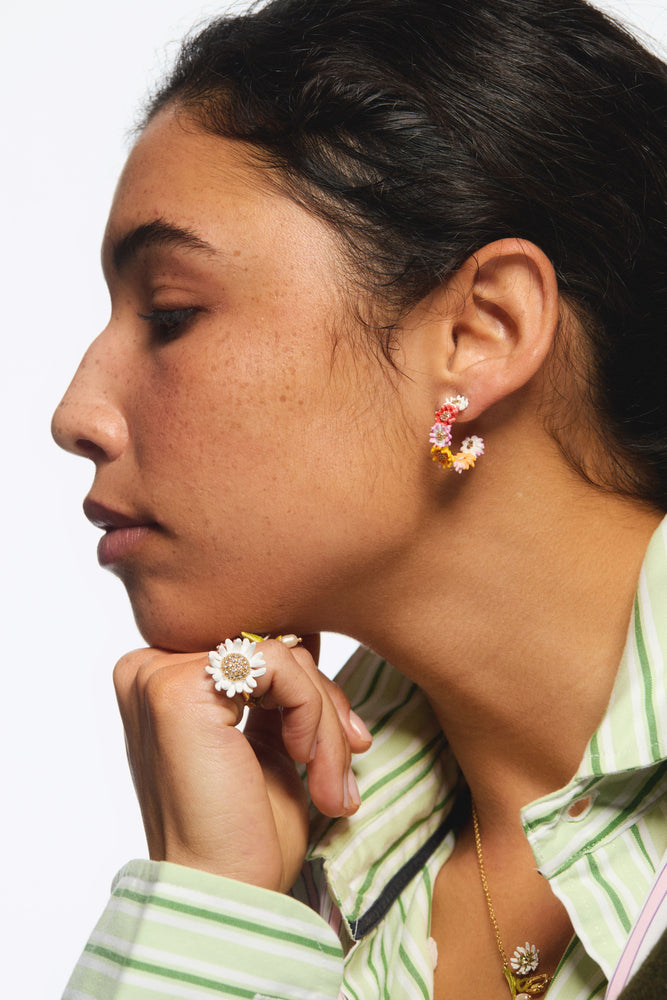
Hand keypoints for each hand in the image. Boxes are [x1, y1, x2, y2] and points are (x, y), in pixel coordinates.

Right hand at [113, 637, 371, 892]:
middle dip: (323, 702)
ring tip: (332, 782)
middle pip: (269, 645)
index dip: (307, 686)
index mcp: (161, 678)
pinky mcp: (179, 688)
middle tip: (350, 757)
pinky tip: (307, 763)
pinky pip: (280, 666)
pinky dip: (313, 714)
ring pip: (282, 655)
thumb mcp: (267, 737)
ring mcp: (157, 675)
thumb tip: (306, 627)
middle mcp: (148, 669)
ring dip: (324, 721)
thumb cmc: (244, 831)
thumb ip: (274, 683)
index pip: (255, 645)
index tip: (345, 737)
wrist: (225, 895)